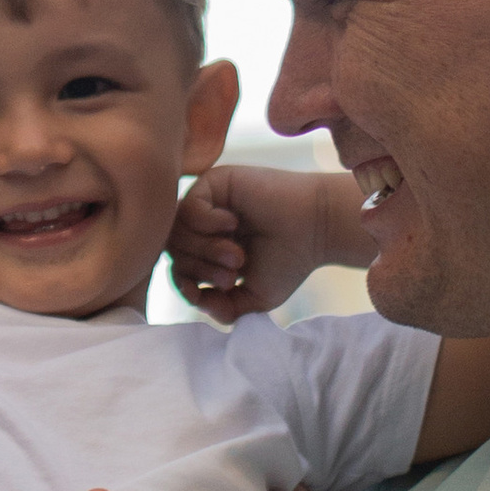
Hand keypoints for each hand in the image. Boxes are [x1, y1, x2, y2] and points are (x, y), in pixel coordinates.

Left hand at [167, 160, 346, 320]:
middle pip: (173, 250)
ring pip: (176, 230)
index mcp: (209, 249)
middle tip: (233, 273)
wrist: (316, 230)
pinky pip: (188, 205)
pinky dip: (206, 222)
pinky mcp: (214, 182)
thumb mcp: (253, 297)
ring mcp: (207, 202)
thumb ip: (223, 308)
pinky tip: (233, 224)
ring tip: (237, 255)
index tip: (214, 291)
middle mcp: (203, 224)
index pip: (177, 267)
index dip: (185, 284)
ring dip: (205, 249)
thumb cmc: (289, 262)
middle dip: (199, 269)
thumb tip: (196, 300)